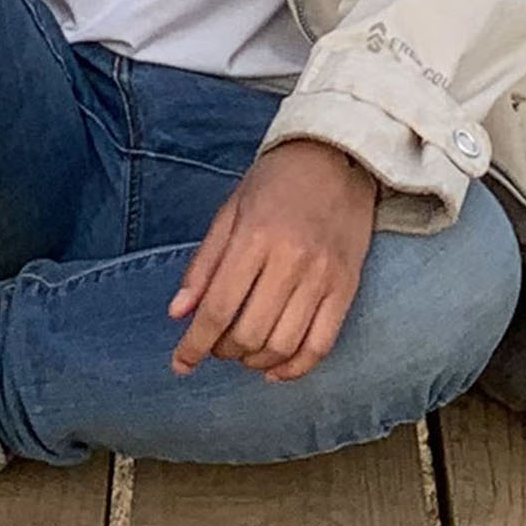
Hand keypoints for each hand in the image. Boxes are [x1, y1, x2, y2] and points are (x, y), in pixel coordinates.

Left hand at [170, 140, 379, 380]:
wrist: (336, 156)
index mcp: (254, 237)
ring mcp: (323, 276)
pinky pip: (321, 344)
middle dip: (224, 351)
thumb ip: (203, 265)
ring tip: (243, 353)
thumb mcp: (229, 212)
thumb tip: (178, 314)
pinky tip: (275, 369)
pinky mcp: (347, 286)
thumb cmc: (275, 183)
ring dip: (255, 360)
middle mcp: (291, 260)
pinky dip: (295, 368)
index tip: (181, 364)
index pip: (218, 308)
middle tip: (216, 345)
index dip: (195, 344)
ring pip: (284, 344)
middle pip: (249, 332)